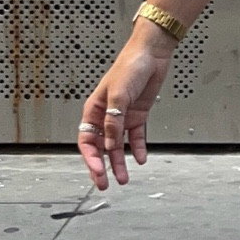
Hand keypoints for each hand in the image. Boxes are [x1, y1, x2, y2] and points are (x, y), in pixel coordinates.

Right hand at [77, 23, 176, 188]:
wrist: (152, 55)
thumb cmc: (130, 68)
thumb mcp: (119, 96)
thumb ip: (114, 123)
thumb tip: (110, 146)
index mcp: (94, 110)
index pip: (87, 140)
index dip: (90, 158)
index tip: (97, 171)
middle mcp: (106, 116)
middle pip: (100, 147)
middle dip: (102, 166)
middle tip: (104, 184)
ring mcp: (122, 117)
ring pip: (117, 146)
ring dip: (119, 162)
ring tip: (123, 179)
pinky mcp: (138, 115)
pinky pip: (135, 137)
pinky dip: (137, 148)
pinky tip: (139, 159)